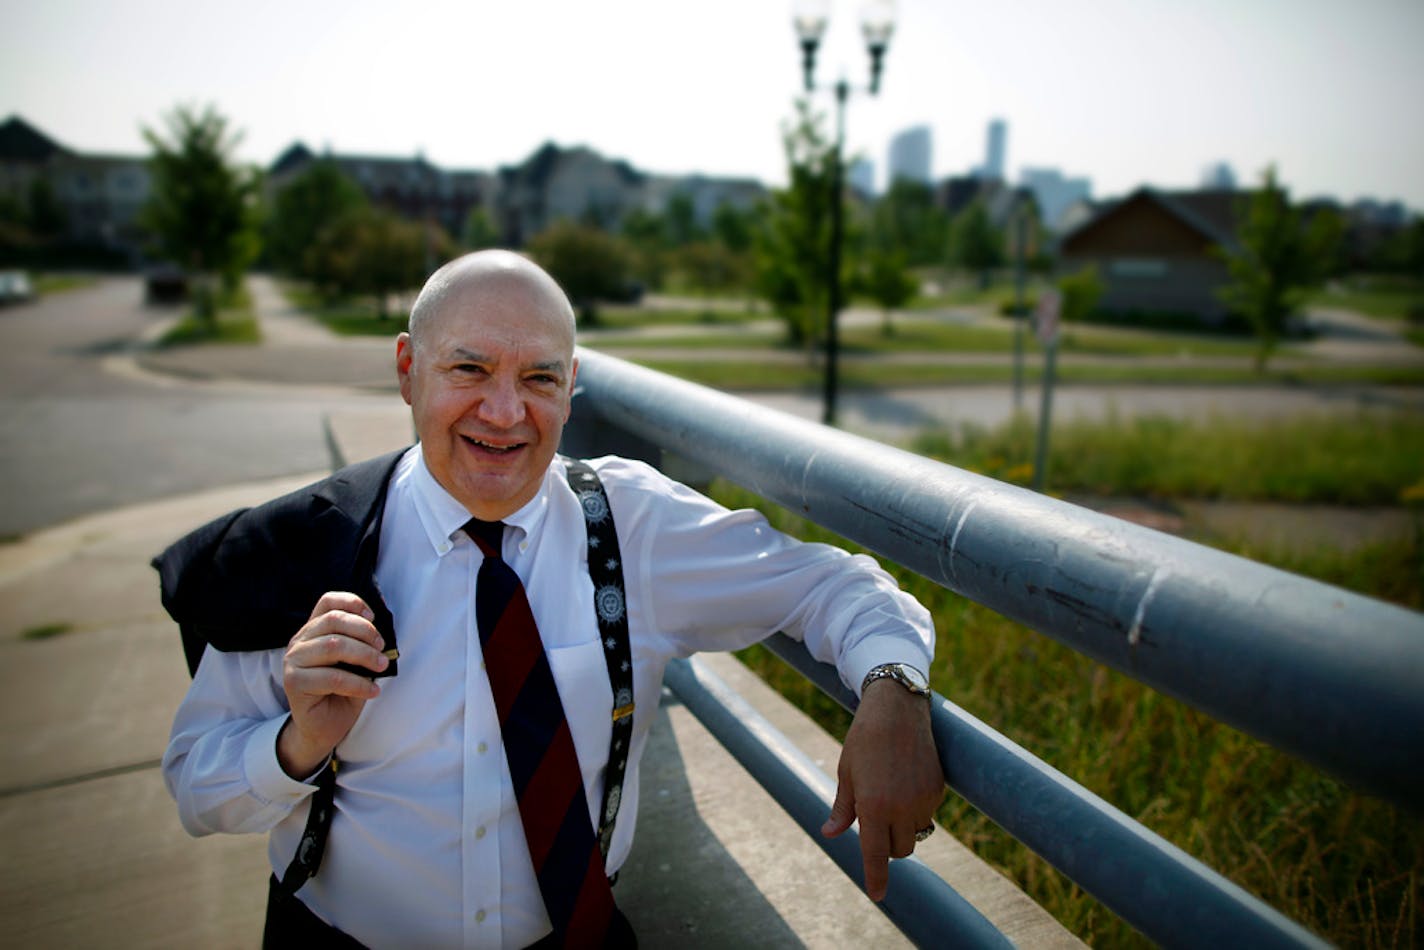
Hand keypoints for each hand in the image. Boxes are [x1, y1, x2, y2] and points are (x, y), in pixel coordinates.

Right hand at [278, 591, 387, 778]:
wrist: (323, 729)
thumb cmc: (342, 693)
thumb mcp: (355, 663)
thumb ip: (360, 644)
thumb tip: (381, 634)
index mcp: (313, 630)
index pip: (327, 602)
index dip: (353, 603)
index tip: (374, 618)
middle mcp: (299, 641)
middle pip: (334, 620)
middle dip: (366, 633)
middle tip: (383, 651)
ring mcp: (293, 661)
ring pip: (333, 645)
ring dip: (365, 656)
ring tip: (381, 667)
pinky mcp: (294, 683)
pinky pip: (333, 677)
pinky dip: (359, 684)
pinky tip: (373, 691)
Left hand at [821, 678, 943, 901]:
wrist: (898, 709)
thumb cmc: (864, 740)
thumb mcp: (847, 773)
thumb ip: (843, 808)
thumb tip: (830, 834)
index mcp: (874, 806)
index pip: (876, 854)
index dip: (876, 878)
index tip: (877, 896)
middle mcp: (902, 807)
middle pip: (900, 849)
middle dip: (888, 844)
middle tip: (876, 818)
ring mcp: (924, 799)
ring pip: (916, 832)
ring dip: (903, 826)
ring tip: (890, 791)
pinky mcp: (939, 789)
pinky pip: (927, 813)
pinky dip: (916, 809)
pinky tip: (905, 780)